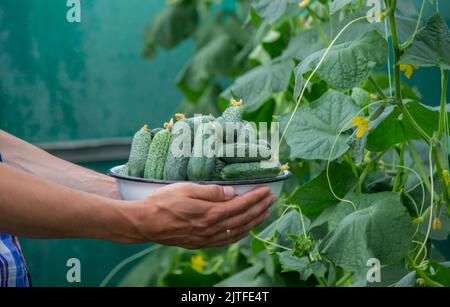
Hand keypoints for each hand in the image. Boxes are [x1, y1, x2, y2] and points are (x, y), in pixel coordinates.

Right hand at [121, 183, 276, 247]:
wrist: (144, 223)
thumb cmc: (162, 202)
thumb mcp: (186, 189)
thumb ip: (211, 192)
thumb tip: (232, 193)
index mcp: (209, 213)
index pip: (240, 205)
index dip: (256, 198)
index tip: (267, 190)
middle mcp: (211, 228)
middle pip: (243, 219)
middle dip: (260, 208)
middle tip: (272, 199)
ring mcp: (205, 238)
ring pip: (237, 231)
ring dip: (253, 222)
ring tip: (265, 213)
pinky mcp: (199, 243)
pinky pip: (225, 241)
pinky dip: (239, 235)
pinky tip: (244, 231)